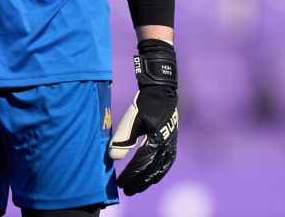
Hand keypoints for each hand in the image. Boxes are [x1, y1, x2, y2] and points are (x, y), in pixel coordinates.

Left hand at [108, 39, 178, 194]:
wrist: (162, 93)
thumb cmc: (144, 104)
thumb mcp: (131, 119)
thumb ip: (123, 138)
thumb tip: (112, 157)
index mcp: (155, 140)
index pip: (141, 164)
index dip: (130, 176)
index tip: (120, 184)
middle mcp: (165, 146)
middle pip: (151, 171)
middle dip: (139, 182)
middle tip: (128, 191)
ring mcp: (171, 145)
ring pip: (161, 169)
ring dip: (149, 180)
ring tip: (139, 188)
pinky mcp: (172, 143)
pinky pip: (167, 163)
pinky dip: (159, 172)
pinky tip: (153, 177)